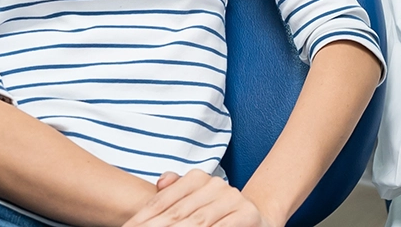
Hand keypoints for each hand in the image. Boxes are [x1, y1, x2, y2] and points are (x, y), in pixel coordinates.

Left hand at [122, 170, 276, 226]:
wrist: (257, 218)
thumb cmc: (217, 214)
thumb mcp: (195, 200)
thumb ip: (176, 190)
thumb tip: (161, 181)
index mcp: (199, 178)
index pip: (163, 201)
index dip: (143, 218)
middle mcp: (215, 185)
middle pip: (176, 214)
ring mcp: (232, 199)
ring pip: (196, 223)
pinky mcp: (246, 215)